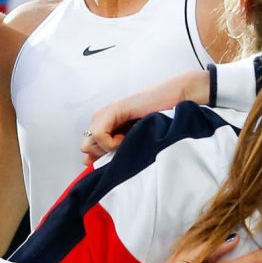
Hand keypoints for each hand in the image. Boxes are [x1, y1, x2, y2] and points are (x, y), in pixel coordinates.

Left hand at [81, 71, 209, 164]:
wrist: (175, 101)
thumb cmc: (159, 122)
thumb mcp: (131, 142)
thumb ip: (110, 151)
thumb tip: (86, 161)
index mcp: (104, 125)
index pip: (87, 150)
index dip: (100, 158)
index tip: (119, 154)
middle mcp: (100, 119)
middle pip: (86, 148)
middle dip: (103, 154)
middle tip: (123, 146)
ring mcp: (104, 114)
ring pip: (89, 143)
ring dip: (108, 148)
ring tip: (127, 139)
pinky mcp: (111, 111)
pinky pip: (99, 136)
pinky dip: (112, 143)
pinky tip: (125, 136)